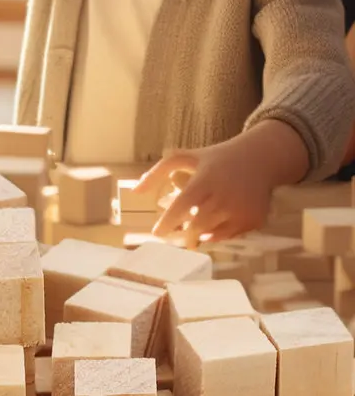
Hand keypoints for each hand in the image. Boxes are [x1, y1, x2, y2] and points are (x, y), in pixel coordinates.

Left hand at [135, 121, 309, 241]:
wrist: (260, 159)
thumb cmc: (215, 159)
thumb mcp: (185, 158)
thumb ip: (157, 172)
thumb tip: (135, 191)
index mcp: (206, 179)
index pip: (183, 205)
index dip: (168, 221)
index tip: (156, 232)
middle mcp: (225, 196)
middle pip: (196, 225)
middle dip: (181, 234)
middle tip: (171, 237)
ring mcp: (241, 210)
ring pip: (211, 233)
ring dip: (195, 235)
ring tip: (188, 230)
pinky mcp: (254, 220)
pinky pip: (227, 236)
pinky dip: (213, 235)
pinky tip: (206, 228)